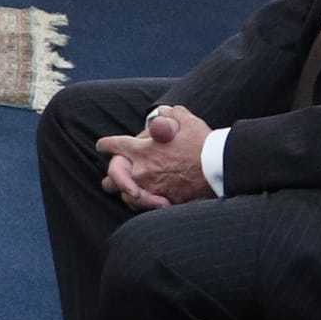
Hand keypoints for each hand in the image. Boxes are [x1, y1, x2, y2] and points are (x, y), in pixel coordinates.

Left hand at [98, 106, 215, 208]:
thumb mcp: (185, 120)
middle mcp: (140, 170)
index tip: (102, 146)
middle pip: (113, 175)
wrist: (217, 167)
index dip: (106, 145)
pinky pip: (144, 206)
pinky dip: (144, 203)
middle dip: (111, 175)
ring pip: (126, 194)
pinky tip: (147, 200)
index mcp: (141, 149)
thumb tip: (164, 113)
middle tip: (111, 176)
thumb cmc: (201, 142)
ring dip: (127, 191)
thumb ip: (170, 115)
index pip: (113, 145)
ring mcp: (150, 188)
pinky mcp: (162, 201)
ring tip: (130, 190)